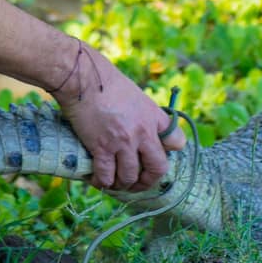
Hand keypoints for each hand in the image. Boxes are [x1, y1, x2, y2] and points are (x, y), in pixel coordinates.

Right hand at [49, 42, 186, 190]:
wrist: (83, 78)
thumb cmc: (106, 82)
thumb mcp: (136, 96)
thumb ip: (142, 115)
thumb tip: (139, 131)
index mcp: (154, 116)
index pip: (178, 142)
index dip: (168, 152)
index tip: (155, 154)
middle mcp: (143, 132)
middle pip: (158, 168)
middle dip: (147, 181)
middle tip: (137, 182)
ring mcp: (123, 142)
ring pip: (130, 177)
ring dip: (122, 185)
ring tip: (114, 182)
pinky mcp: (102, 148)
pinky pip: (106, 176)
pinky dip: (102, 182)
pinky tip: (97, 179)